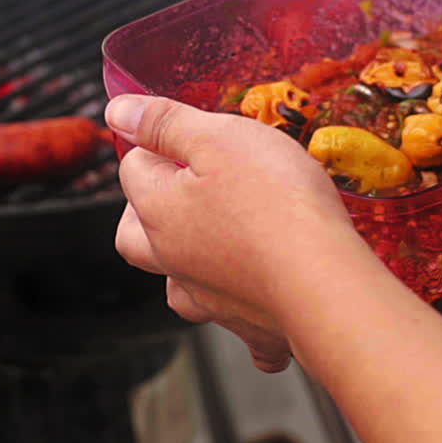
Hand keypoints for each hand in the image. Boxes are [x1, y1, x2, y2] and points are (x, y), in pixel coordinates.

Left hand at [107, 95, 371, 371]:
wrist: (325, 279)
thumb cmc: (276, 202)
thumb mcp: (219, 137)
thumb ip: (165, 123)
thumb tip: (116, 112)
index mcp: (157, 212)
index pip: (132, 169)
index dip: (159, 143)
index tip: (191, 133)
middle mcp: (173, 261)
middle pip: (135, 237)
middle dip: (145, 211)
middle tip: (178, 188)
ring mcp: (209, 299)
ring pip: (177, 287)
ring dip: (183, 266)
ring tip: (214, 241)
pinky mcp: (251, 328)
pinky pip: (241, 329)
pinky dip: (246, 317)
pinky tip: (263, 304)